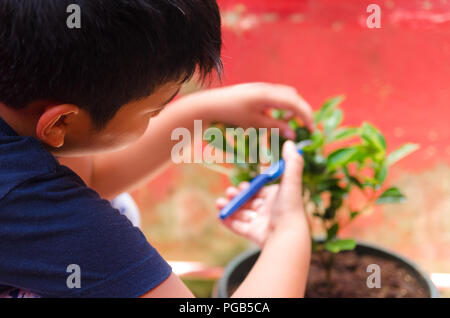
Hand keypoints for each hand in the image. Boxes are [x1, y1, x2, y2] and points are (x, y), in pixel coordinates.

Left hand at [189, 82, 314, 138]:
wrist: (212, 103)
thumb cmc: (232, 114)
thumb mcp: (255, 123)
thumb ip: (275, 127)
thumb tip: (293, 133)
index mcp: (268, 95)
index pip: (295, 103)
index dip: (306, 116)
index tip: (311, 129)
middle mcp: (268, 88)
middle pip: (294, 97)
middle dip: (302, 111)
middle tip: (305, 127)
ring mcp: (263, 87)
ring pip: (287, 95)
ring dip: (292, 108)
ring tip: (287, 123)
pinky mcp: (259, 89)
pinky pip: (278, 95)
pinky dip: (282, 105)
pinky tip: (276, 117)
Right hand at [216, 141, 309, 246]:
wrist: (287, 235)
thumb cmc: (290, 207)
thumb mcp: (291, 180)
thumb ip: (292, 162)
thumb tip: (291, 142)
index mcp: (277, 198)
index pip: (260, 191)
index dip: (250, 188)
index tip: (242, 186)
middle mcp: (269, 211)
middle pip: (249, 201)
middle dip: (237, 197)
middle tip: (229, 192)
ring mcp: (261, 224)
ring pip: (241, 213)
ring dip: (230, 207)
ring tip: (220, 203)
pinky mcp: (254, 235)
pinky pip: (238, 227)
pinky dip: (228, 221)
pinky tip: (220, 214)